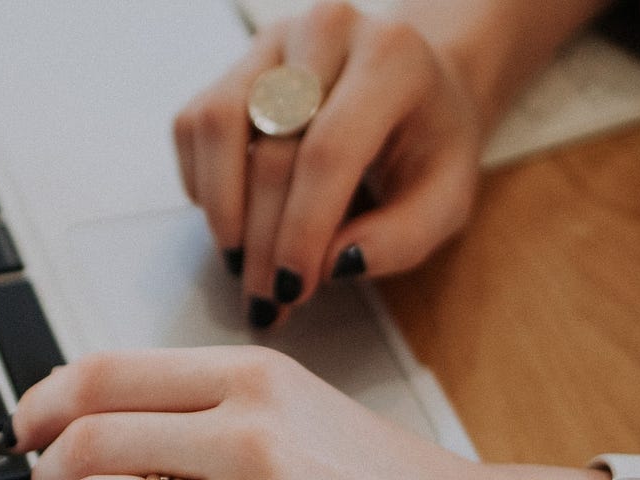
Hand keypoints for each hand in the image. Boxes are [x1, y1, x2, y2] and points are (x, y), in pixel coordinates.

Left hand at [5, 346, 488, 478]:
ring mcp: (256, 470)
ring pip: (111, 473)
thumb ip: (203, 413)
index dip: (43, 403)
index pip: (107, 371)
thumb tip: (99, 426)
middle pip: (92, 431)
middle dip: (47, 467)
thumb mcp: (284, 418)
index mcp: (249, 374)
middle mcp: (247, 415)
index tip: (23, 431)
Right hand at [173, 2, 482, 327]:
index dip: (302, 228)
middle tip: (265, 298)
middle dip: (263, 239)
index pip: (329, 150)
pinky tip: (234, 217)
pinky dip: (203, 182)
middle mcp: (326, 32)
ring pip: (217, 124)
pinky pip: (194, 124)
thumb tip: (333, 265)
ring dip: (222, 208)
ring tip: (241, 261)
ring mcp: (273, 41)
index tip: (292, 288)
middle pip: (272, 147)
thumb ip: (401, 238)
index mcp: (391, 58)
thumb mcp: (446, 198)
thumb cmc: (430, 142)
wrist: (415, 82)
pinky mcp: (236, 61)